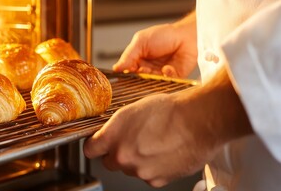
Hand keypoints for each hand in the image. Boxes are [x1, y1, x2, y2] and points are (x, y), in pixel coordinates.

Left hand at [84, 93, 210, 186]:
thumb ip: (116, 127)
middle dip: (117, 153)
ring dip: (137, 160)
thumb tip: (109, 135)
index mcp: (113, 136)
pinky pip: (148, 176)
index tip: (98, 144)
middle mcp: (123, 156)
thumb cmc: (170, 110)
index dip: (95, 145)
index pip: (90, 150)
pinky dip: (153, 168)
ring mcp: (139, 171)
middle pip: (109, 162)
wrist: (198, 121)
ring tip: (154, 143)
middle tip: (132, 141)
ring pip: (130, 169)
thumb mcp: (133, 110)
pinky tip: (163, 153)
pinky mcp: (156, 180)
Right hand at [113, 13, 196, 77]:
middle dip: (140, 76)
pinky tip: (167, 68)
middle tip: (143, 70)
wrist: (187, 35)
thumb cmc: (164, 35)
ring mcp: (160, 74)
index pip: (128, 71)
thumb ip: (128, 55)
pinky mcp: (173, 78)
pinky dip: (166, 76)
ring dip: (152, 77)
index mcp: (138, 60)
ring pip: (151, 83)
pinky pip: (166, 83)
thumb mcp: (141, 41)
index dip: (127, 73)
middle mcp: (148, 69)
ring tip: (153, 70)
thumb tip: (116, 68)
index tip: (129, 71)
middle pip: (139, 79)